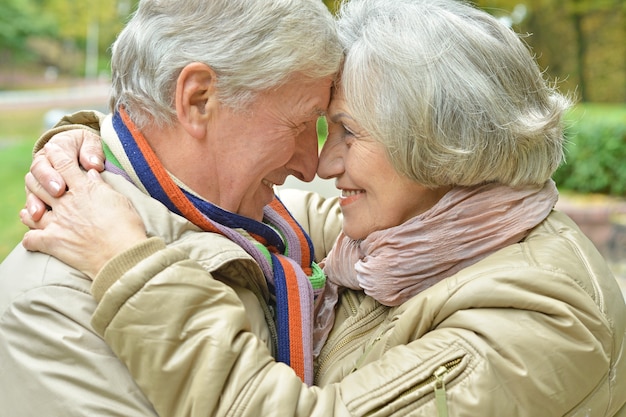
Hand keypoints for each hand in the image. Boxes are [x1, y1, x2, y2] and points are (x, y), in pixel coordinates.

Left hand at [21, 143, 146, 278]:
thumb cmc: (127, 226)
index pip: (63, 164)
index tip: (51, 150)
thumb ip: (102, 186)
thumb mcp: (119, 200)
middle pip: (40, 184)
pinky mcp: (52, 243)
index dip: (55, 155)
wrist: (123, 254)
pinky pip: (30, 239)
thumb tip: (91, 174)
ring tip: (33, 210)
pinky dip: (30, 237)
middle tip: (41, 181)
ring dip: (31, 208)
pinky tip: (34, 237)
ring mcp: (57, 222)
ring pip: (31, 210)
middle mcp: (66, 202)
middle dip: (38, 180)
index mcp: (84, 188)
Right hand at [25, 129, 104, 221]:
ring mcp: (41, 183)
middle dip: (44, 188)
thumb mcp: (92, 144)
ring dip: (34, 204)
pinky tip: (37, 222)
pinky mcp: (42, 197)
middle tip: (57, 197)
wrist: (87, 155)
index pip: (45, 163)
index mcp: (52, 152)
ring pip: (31, 193)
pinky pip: (34, 206)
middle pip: (35, 178)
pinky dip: (35, 214)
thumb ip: (91, 151)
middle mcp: (42, 167)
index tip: (62, 187)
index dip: (50, 175)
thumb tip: (93, 165)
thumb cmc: (89, 149)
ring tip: (39, 214)